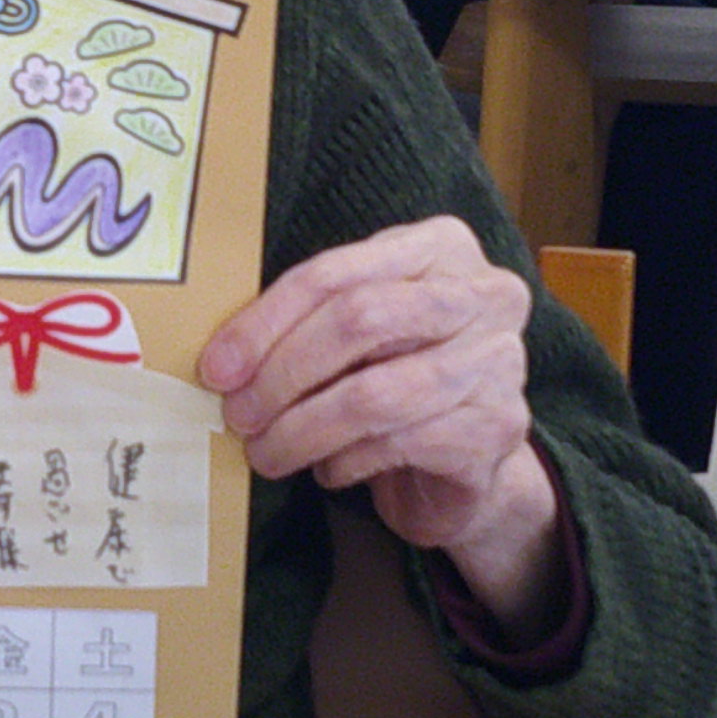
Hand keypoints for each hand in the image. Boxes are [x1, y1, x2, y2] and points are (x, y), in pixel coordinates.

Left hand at [200, 216, 566, 631]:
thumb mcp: (359, 333)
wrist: (470, 459)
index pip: (335, 273)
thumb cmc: (398, 378)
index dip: (266, 321)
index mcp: (441, 246)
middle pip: (358, 320)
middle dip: (282, 374)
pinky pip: (396, 443)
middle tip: (239, 414)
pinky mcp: (497, 426)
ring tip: (266, 454)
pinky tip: (328, 470)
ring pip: (373, 393)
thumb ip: (310, 322)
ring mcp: (499, 359)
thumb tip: (225, 358)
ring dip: (302, 430)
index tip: (218, 367)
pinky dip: (345, 462)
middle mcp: (483, 293)